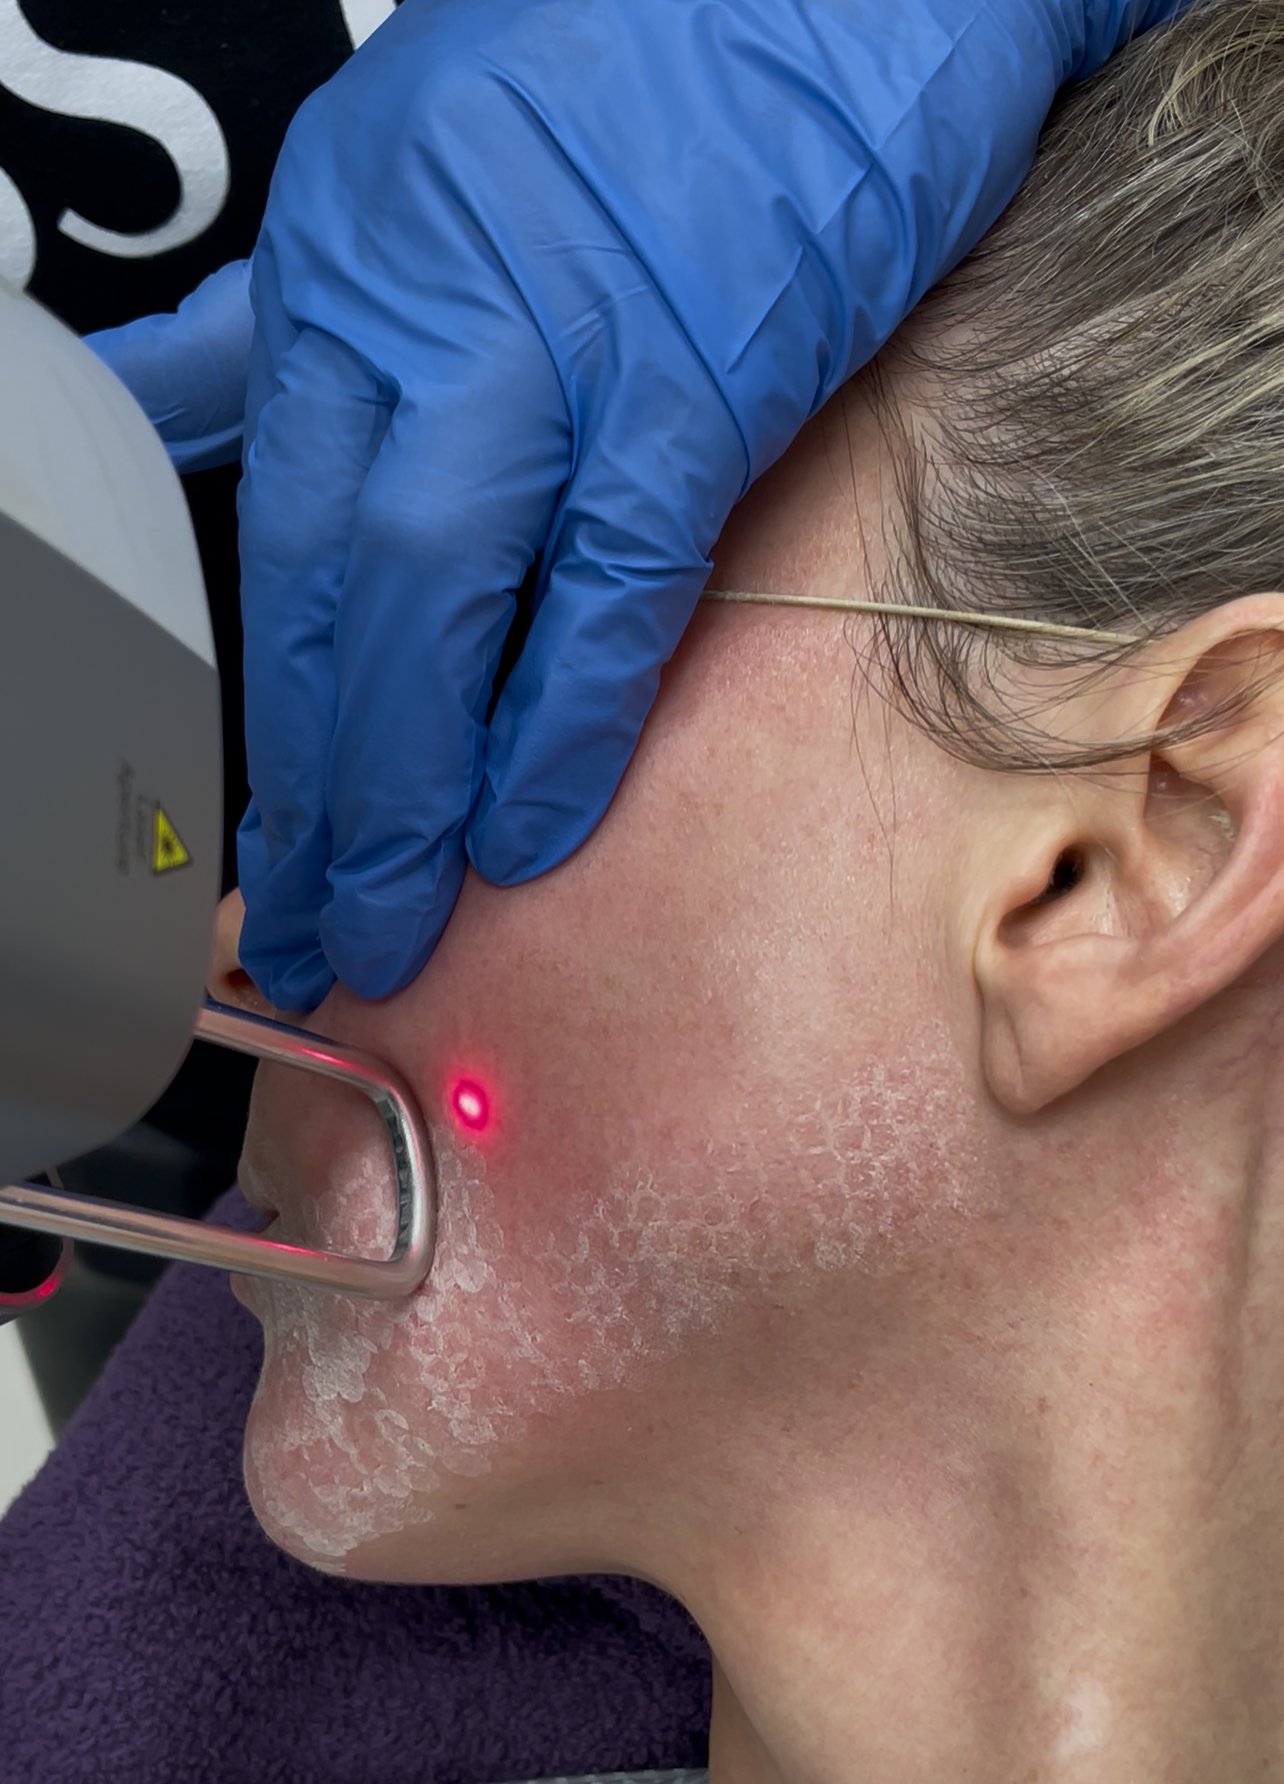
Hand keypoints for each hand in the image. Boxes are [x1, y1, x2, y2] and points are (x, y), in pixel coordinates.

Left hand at [91, 0, 1182, 1007]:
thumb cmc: (640, 70)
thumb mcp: (414, 170)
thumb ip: (297, 322)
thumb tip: (184, 398)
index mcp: (348, 260)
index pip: (272, 532)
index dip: (267, 705)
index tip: (270, 826)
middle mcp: (421, 307)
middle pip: (329, 589)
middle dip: (315, 784)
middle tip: (317, 922)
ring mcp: (552, 348)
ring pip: (431, 605)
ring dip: (408, 788)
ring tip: (394, 919)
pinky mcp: (689, 382)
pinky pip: (604, 587)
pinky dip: (560, 722)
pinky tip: (528, 829)